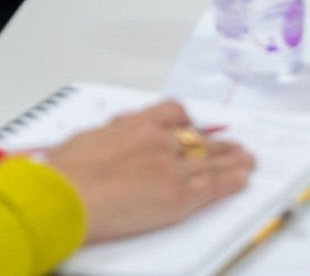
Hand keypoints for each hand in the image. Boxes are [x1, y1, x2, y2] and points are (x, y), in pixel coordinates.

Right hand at [45, 101, 253, 244]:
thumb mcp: (82, 142)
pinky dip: (231, 182)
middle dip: (216, 143)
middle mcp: (159, 141)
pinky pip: (213, 186)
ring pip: (211, 159)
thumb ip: (102, 141)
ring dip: (232, 159)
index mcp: (135, 125)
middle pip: (197, 138)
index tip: (191, 127)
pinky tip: (243, 179)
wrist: (64, 197)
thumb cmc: (62, 175)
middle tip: (231, 145)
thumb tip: (98, 146)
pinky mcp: (178, 196)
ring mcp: (171, 167)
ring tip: (247, 159)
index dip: (186, 121)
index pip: (172, 112)